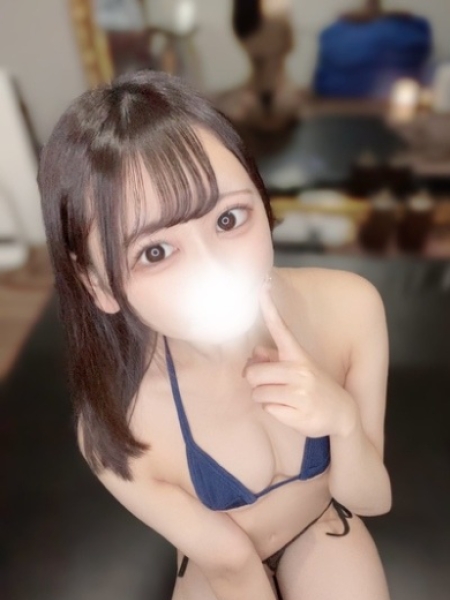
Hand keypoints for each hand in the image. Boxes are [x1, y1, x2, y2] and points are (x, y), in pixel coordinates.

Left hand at [244, 286, 357, 437]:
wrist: (343, 415)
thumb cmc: (314, 389)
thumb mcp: (299, 370)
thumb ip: (273, 359)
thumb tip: (253, 355)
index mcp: (299, 356)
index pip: (281, 328)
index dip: (269, 308)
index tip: (261, 286)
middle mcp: (301, 371)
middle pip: (253, 373)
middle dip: (256, 382)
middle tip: (272, 386)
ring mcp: (301, 393)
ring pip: (258, 393)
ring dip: (264, 398)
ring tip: (284, 399)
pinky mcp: (299, 414)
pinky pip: (267, 409)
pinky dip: (273, 411)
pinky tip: (291, 411)